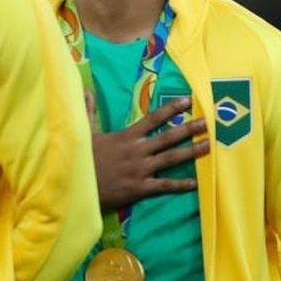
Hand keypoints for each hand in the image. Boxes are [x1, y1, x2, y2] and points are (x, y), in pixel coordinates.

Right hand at [86, 95, 209, 209]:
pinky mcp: (139, 188)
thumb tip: (86, 92)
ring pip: (171, 159)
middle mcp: (137, 150)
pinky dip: (180, 184)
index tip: (188, 100)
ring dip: (191, 152)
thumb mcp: (84, 134)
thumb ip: (89, 113)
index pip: (153, 118)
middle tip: (208, 122)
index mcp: (126, 136)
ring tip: (209, 145)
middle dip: (189, 129)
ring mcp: (139, 169)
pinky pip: (163, 186)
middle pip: (168, 137)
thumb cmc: (80, 160)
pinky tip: (196, 182)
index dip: (171, 109)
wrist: (71, 187)